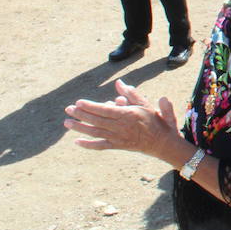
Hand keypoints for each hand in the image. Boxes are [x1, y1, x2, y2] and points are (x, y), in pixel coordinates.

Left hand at [63, 79, 181, 160]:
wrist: (163, 143)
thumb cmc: (156, 120)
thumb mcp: (146, 104)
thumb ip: (132, 94)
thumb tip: (119, 83)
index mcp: (129, 115)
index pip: (106, 110)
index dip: (91, 107)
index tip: (79, 102)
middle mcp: (121, 127)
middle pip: (97, 120)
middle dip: (81, 115)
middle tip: (68, 109)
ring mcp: (118, 138)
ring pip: (96, 132)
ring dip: (80, 128)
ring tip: (67, 123)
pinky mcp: (117, 146)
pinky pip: (100, 146)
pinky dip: (88, 145)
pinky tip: (76, 142)